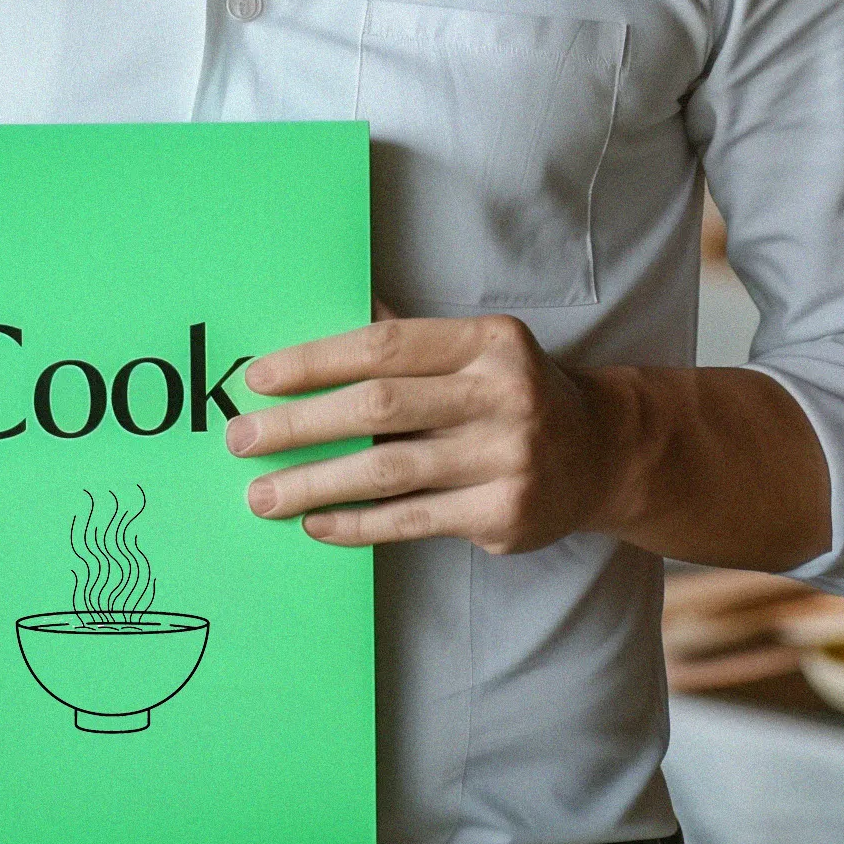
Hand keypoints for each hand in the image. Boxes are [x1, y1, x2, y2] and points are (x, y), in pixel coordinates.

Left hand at [226, 313, 598, 553]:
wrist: (602, 453)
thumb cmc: (512, 391)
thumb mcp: (473, 349)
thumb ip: (407, 339)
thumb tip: (322, 319)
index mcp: (487, 342)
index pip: (385, 345)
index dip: (316, 362)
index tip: (258, 379)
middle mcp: (502, 396)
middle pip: (380, 408)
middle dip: (300, 424)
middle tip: (241, 439)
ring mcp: (507, 460)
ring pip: (388, 472)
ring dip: (315, 483)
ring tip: (262, 495)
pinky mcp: (504, 517)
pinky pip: (412, 520)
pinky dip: (357, 524)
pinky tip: (315, 522)